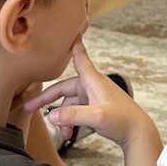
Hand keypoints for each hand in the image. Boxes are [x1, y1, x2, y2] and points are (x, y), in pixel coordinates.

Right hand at [21, 42, 154, 146]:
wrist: (137, 133)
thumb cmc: (123, 120)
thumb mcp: (97, 117)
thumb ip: (73, 115)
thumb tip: (52, 116)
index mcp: (92, 81)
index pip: (79, 58)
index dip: (71, 46)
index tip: (67, 32)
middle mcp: (91, 86)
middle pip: (63, 89)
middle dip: (46, 100)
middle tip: (28, 108)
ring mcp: (93, 97)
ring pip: (68, 105)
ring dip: (62, 118)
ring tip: (63, 133)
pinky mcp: (95, 108)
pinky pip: (75, 112)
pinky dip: (69, 122)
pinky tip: (69, 133)